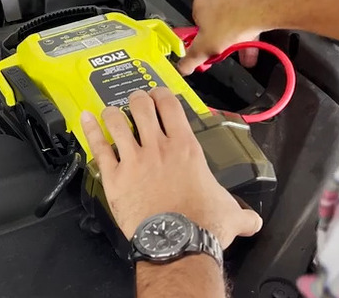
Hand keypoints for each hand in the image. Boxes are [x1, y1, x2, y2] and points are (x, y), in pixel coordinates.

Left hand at [80, 87, 262, 248]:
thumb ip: (243, 215)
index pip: (170, 106)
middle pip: (141, 106)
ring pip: (116, 121)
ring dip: (112, 113)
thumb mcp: (231, 215)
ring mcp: (133, 160)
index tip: (158, 95)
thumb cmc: (202, 225)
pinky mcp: (114, 177)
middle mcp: (157, 147)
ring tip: (111, 112)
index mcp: (185, 147)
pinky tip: (85, 119)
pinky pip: (98, 147)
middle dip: (136, 99)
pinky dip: (89, 130)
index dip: (161, 95)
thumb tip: (253, 221)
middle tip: (135, 101)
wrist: (177, 243)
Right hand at [178, 0, 270, 74]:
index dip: (202, 40)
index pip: (196, 25)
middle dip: (223, 39)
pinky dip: (251, 27)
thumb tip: (182, 66)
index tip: (208, 50)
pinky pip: (248, 13)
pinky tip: (255, 41)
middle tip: (227, 50)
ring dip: (238, 36)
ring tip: (244, 51)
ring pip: (234, 18)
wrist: (262, 9)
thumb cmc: (234, 22)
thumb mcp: (205, 49)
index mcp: (200, 4)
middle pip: (216, 22)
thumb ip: (190, 59)